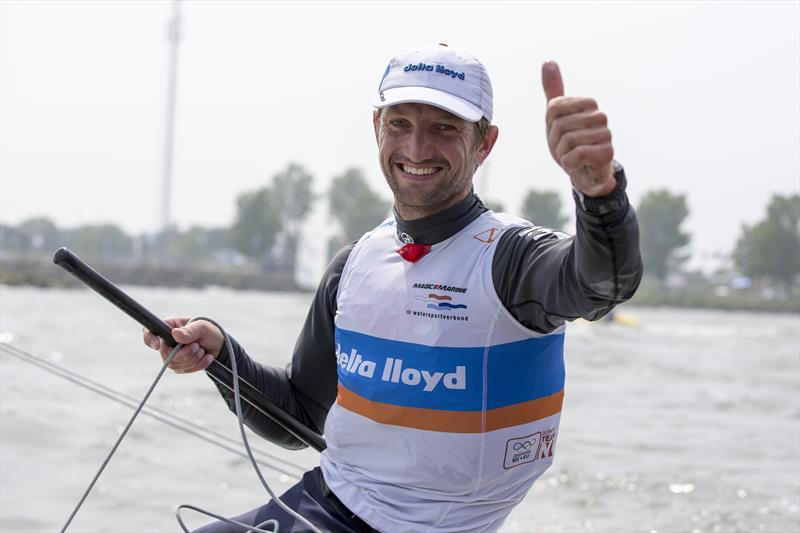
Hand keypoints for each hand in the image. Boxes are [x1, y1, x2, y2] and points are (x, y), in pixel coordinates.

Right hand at [143, 317, 222, 372]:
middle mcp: (166, 341)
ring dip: (193, 359)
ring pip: (174, 365)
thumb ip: (190, 331)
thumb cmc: (208, 331)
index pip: (149, 331)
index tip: (158, 345)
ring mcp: (171, 355)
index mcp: (168, 327)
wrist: (217, 344)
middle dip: (184, 354)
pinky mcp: (179, 365)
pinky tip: (207, 357)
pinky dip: (198, 365)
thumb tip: (175, 334)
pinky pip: (184, 370)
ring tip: (202, 350)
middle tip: (197, 346)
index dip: (150, 339)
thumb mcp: (202, 327)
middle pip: (165, 354)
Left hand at [542, 61, 615, 196]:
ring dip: (563, 154)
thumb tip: (548, 61)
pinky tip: (579, 165)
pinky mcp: (608, 152)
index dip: (550, 126)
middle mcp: (600, 115)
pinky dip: (570, 164)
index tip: (560, 134)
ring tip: (574, 157)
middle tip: (567, 149)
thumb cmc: (571, 144)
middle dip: (556, 142)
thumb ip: (553, 90)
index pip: (553, 109)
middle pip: (560, 125)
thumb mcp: (557, 116)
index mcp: (588, 104)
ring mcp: (606, 133)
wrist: (586, 173)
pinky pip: (576, 155)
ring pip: (567, 141)